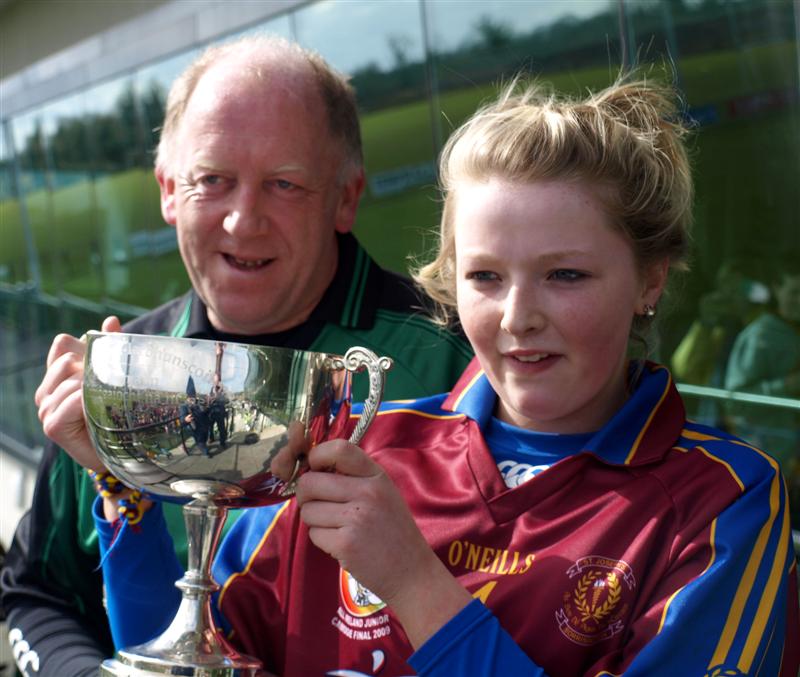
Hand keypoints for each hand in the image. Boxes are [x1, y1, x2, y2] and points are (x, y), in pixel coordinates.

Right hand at [35, 316, 121, 471]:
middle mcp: (47, 390)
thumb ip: (111, 348)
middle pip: (65, 360)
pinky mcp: (52, 426)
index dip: (86, 346)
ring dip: (93, 387)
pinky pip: (68, 402)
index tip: (107, 357)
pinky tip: (97, 408)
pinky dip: (85, 402)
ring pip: (69, 381)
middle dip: (92, 367)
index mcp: (58, 375)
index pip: (62, 344)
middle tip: (112, 383)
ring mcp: (46, 408)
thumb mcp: (116, 375)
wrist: (119, 450)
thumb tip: (111, 321)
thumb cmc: (117, 411)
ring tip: (109, 399)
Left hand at [294, 440, 470, 647]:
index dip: (317, 456)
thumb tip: (312, 468)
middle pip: (311, 482)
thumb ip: (354, 478)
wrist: (412, 572)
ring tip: (337, 527)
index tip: (314, 468)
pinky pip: (314, 534)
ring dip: (314, 520)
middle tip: (317, 504)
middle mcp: (367, 493)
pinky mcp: (345, 544)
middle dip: (305, 495)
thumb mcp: (384, 493)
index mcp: (376, 476)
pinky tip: (341, 543)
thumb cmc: (393, 530)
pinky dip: (322, 540)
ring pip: (308, 510)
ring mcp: (356, 518)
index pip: (339, 449)